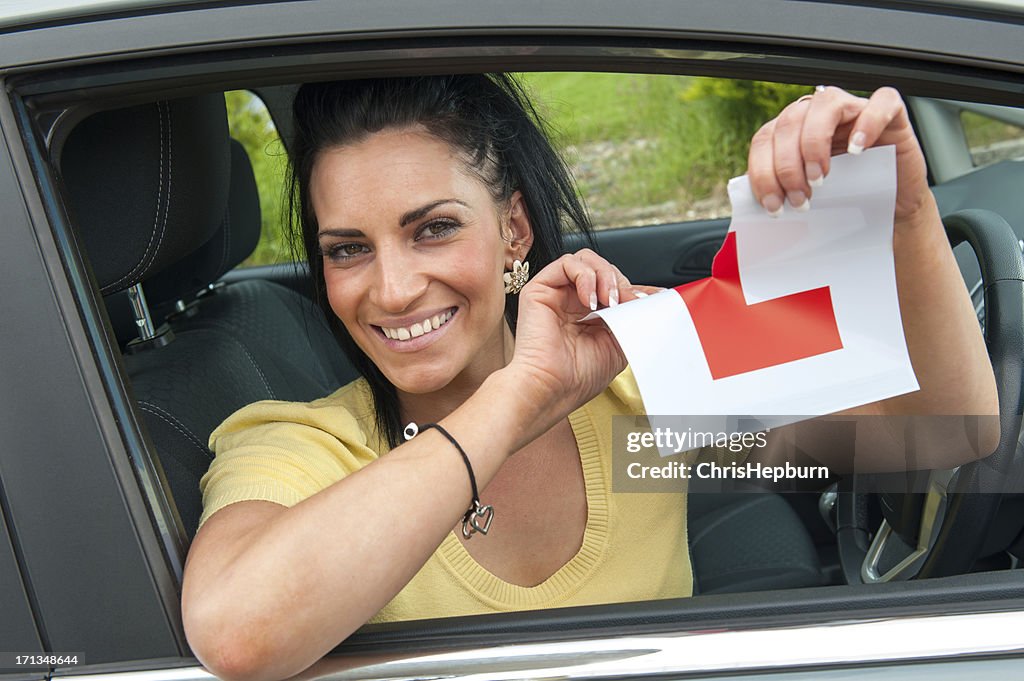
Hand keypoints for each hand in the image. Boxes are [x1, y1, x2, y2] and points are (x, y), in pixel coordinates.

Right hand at [505, 249, 642, 421]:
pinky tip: (589, 300)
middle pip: (605, 270)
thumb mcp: (620, 343)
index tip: (655, 298)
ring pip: (587, 260)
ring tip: (608, 301)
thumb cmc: (578, 377)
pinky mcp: (540, 289)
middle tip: (629, 304)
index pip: (617, 288)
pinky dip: (586, 276)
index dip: (636, 288)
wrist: (552, 388)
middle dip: (622, 284)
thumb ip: (633, 317)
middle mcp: (574, 303)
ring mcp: (557, 294)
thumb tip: (653, 297)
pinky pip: (568, 263)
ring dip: (606, 276)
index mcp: (592, 316)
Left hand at [747, 86, 933, 227]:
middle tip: (799, 200)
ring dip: (814, 143)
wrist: (890, 209)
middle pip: (789, 121)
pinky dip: (867, 123)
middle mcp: (819, 113)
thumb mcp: (807, 195)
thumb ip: (781, 191)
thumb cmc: (845, 201)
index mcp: (792, 130)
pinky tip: (858, 149)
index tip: (772, 205)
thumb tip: (756, 205)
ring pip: (825, 103)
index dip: (763, 170)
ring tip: (820, 179)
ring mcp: (854, 108)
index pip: (765, 137)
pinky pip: (881, 101)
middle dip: (787, 166)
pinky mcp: (892, 112)